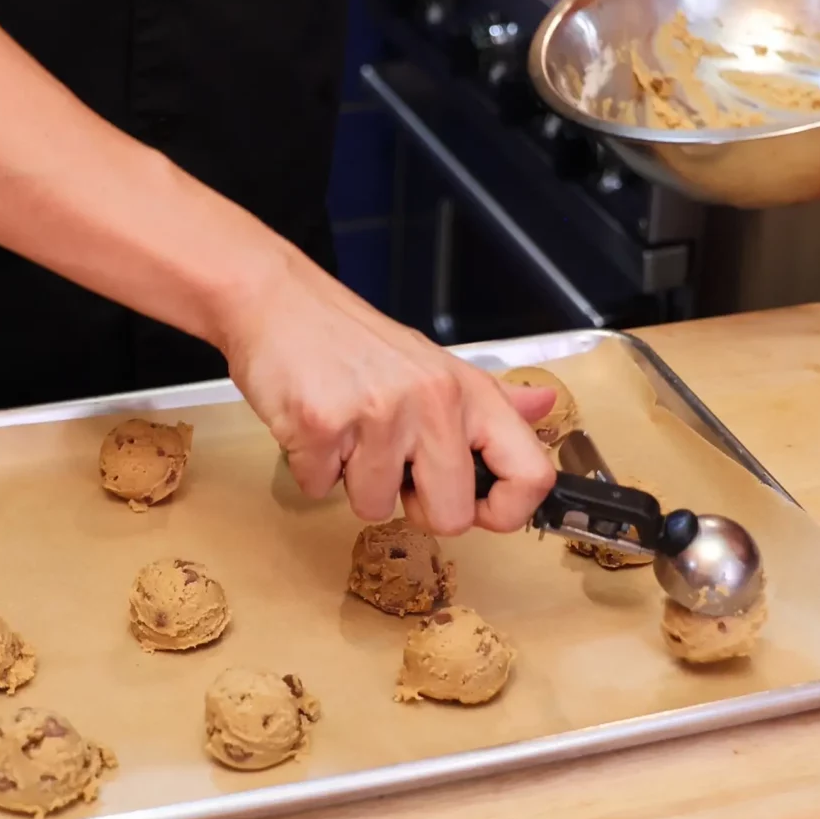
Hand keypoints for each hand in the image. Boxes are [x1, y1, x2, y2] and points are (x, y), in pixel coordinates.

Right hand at [224, 247, 556, 534]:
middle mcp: (433, 402)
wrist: (276, 301)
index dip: (508, 512)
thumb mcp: (433, 362)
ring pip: (373, 509)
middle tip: (389, 465)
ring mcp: (377, 414)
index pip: (530, 474)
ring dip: (352, 481)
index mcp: (468, 391)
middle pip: (449, 517)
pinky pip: (320, 490)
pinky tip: (313, 424)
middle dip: (412, 506)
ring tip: (343, 429)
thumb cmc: (351, 340)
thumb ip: (489, 397)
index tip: (476, 510)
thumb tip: (543, 407)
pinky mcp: (321, 424)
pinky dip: (311, 468)